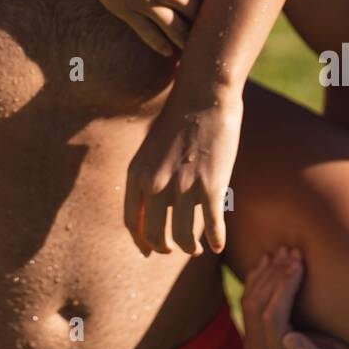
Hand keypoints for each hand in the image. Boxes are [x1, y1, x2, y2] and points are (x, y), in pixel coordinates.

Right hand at [74, 0, 213, 55]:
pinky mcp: (127, 9)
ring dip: (188, 41)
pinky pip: (149, 34)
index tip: (222, 0)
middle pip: (200, 13)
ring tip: (195, 50)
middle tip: (216, 32)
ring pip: (178, 31)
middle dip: (208, 21)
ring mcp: (150, 3)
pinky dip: (161, 46)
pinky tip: (168, 52)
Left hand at [125, 96, 241, 255]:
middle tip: (174, 250)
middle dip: (164, 248)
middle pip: (154, 235)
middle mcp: (155, 184)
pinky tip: (218, 245)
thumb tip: (156, 207)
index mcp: (136, 173)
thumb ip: (149, 176)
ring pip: (182, 238)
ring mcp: (182, 187)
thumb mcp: (150, 148)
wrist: (203, 97)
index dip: (140, 241)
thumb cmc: (179, 120)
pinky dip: (215, 240)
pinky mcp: (210, 187)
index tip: (149, 251)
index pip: (131, 221)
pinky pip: (212, 227)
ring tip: (195, 249)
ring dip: (189, 248)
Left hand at [241, 248, 348, 348]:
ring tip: (285, 250)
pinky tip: (268, 259)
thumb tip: (288, 340)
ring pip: (249, 301)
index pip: (273, 318)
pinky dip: (257, 277)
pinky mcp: (252, 335)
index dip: (284, 285)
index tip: (300, 261)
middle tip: (292, 250)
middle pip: (257, 308)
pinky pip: (247, 300)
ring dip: (266, 272)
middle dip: (275, 275)